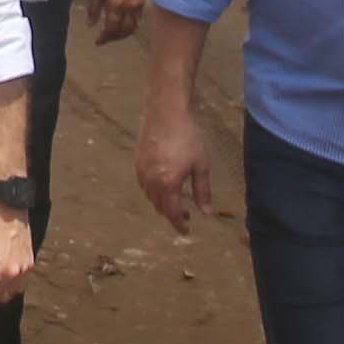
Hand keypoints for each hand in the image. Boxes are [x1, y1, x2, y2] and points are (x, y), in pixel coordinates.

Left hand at [83, 0, 150, 45]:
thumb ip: (93, 9)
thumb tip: (91, 24)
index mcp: (116, 5)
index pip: (111, 29)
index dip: (104, 37)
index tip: (98, 41)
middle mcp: (129, 8)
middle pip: (124, 32)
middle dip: (114, 38)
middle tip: (105, 38)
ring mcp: (138, 5)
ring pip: (133, 27)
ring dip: (123, 34)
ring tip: (114, 33)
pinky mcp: (144, 1)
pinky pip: (138, 19)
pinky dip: (131, 25)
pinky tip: (124, 23)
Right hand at [136, 88, 214, 233]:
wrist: (166, 112)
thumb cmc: (187, 137)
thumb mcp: (201, 165)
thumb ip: (202, 192)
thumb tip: (206, 213)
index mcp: (168, 184)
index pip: (172, 213)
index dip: (179, 224)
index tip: (186, 231)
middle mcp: (151, 182)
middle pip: (159, 207)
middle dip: (172, 214)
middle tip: (185, 214)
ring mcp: (141, 172)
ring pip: (150, 197)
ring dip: (162, 203)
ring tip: (175, 199)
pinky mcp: (137, 162)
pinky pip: (144, 185)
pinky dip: (154, 191)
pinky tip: (163, 184)